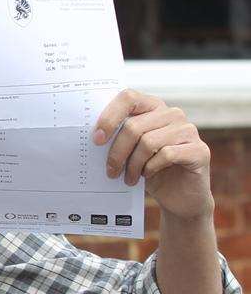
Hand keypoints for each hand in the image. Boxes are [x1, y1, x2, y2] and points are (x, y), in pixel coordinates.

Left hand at [94, 89, 212, 220]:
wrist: (178, 196)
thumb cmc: (148, 169)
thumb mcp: (129, 150)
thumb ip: (118, 136)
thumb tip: (93, 136)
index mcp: (152, 107)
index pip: (128, 97)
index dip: (109, 117)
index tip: (97, 140)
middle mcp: (172, 114)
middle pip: (134, 126)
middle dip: (117, 152)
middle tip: (110, 171)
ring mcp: (188, 130)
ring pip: (148, 142)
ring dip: (132, 164)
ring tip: (128, 178)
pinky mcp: (199, 150)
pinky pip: (167, 154)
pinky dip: (151, 168)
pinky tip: (147, 176)